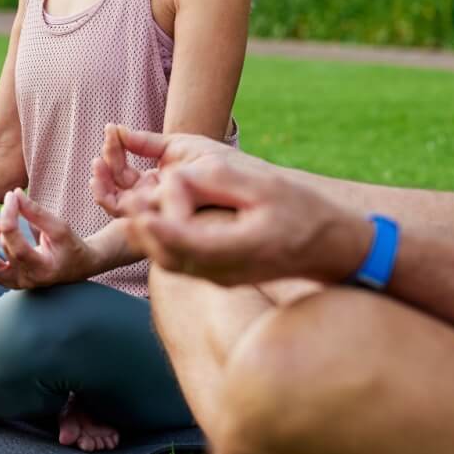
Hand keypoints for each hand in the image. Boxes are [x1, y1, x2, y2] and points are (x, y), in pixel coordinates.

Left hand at [0, 188, 95, 288]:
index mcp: (42, 270)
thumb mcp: (60, 227)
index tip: (12, 197)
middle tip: (6, 211)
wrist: (76, 266)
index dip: (9, 218)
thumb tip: (14, 194)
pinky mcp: (5, 279)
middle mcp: (24, 281)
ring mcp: (13, 283)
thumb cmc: (70, 245)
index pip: (15, 247)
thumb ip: (36, 212)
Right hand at [90, 124, 230, 217]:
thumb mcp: (181, 146)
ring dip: (102, 187)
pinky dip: (110, 200)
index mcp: (157, 182)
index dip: (114, 151)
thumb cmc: (223, 165)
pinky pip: (127, 218)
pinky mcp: (160, 227)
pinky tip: (104, 184)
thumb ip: (146, 142)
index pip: (124, 171)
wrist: (251, 192)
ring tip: (97, 167)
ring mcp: (157, 215)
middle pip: (117, 189)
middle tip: (98, 157)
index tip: (110, 131)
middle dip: (104, 172)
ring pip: (118, 205)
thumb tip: (116, 129)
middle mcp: (154, 201)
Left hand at [115, 130, 371, 286]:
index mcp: (239, 249)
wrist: (331, 247)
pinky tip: (154, 217)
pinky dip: (163, 242)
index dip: (155, 226)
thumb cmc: (303, 211)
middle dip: (144, 230)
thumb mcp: (264, 187)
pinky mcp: (220, 273)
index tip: (133, 205)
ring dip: (149, 237)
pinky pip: (182, 263)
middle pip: (169, 257)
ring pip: (171, 263)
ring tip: (130, 206)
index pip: (185, 243)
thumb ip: (218, 181)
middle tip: (123, 200)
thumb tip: (177, 177)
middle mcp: (226, 270)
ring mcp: (222, 276)